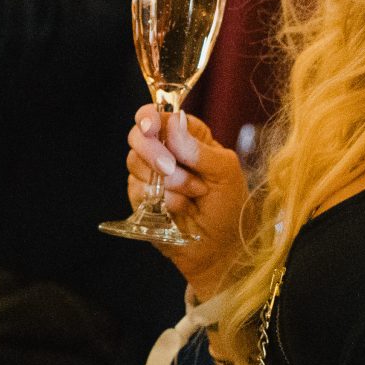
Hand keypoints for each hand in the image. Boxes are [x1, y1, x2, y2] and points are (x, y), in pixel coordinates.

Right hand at [128, 107, 246, 293]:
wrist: (222, 248)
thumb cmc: (229, 206)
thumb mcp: (225, 172)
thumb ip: (199, 149)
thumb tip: (175, 121)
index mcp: (188, 137)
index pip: (160, 116)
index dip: (150, 117)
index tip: (151, 126)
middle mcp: (166, 152)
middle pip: (138, 136)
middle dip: (153, 151)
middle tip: (170, 168)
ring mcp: (150, 176)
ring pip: (134, 163)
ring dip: (165, 181)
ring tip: (192, 195)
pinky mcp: (141, 199)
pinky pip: (137, 190)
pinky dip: (161, 200)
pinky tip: (181, 209)